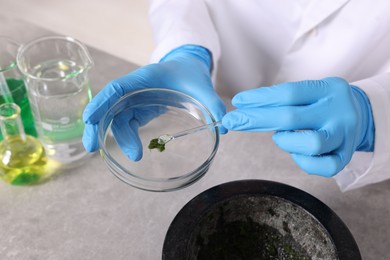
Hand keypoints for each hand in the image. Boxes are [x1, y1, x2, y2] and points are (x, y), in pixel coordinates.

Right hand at [82, 45, 225, 159]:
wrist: (188, 69)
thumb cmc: (190, 74)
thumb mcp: (202, 87)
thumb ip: (212, 103)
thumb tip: (224, 126)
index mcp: (144, 78)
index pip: (117, 88)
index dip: (101, 102)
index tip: (90, 118)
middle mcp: (134, 89)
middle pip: (109, 106)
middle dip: (97, 125)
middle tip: (93, 148)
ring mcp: (135, 100)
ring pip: (116, 118)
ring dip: (116, 137)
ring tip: (133, 156)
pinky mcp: (140, 110)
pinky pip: (127, 123)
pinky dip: (125, 137)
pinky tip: (132, 150)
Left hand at [222, 77, 374, 176]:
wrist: (361, 114)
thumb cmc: (324, 104)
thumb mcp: (310, 92)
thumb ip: (284, 100)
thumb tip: (245, 111)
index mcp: (328, 89)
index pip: (288, 92)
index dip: (259, 98)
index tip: (238, 102)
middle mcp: (338, 111)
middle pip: (291, 117)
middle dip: (255, 120)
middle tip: (232, 121)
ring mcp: (344, 135)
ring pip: (311, 143)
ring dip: (285, 141)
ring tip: (280, 137)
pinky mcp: (345, 157)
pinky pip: (322, 166)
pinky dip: (302, 161)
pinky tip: (296, 151)